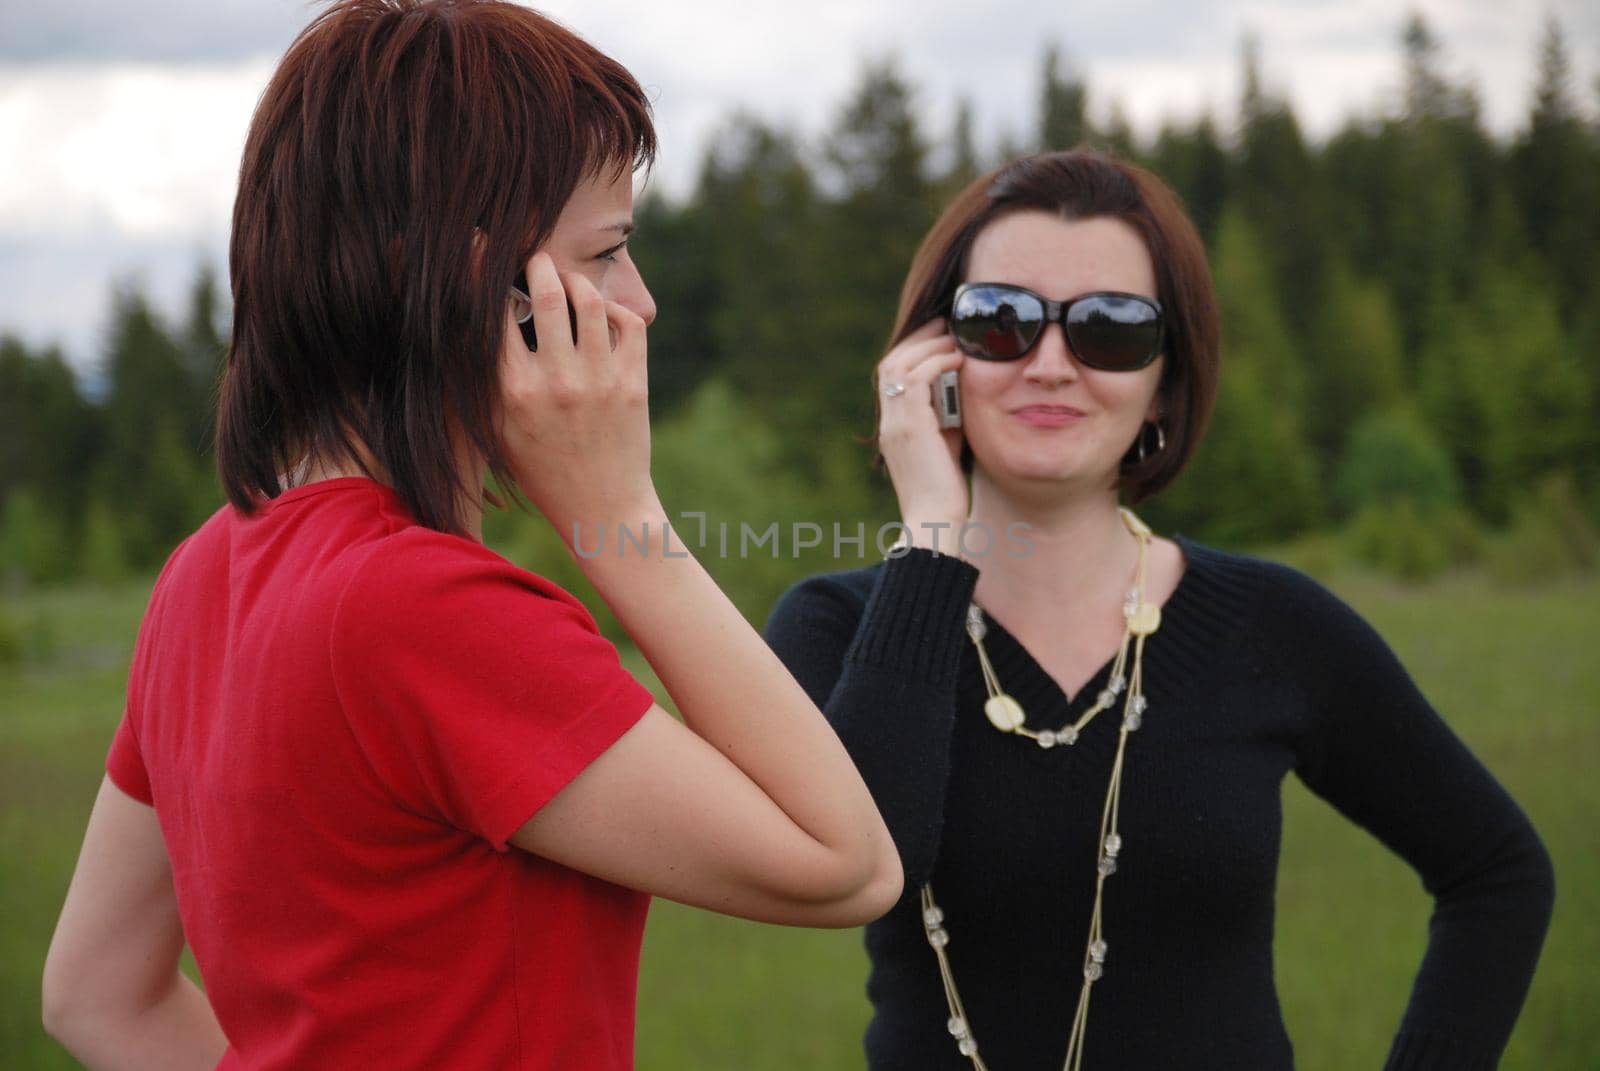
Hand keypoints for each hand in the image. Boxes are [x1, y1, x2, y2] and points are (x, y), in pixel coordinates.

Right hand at [496, 252, 659, 535]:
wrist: (601, 507)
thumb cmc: (540, 469)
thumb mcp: (497, 428)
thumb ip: (483, 377)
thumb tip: (467, 320)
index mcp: (513, 391)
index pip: (494, 314)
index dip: (485, 277)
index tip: (483, 255)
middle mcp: (556, 381)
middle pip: (547, 294)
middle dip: (539, 265)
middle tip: (535, 259)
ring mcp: (599, 381)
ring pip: (590, 301)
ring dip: (577, 281)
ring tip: (568, 280)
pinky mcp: (633, 384)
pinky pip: (628, 325)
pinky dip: (614, 309)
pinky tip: (601, 313)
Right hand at [875, 319, 967, 549]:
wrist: (936, 523)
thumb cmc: (946, 491)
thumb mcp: (946, 443)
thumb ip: (947, 414)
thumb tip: (963, 386)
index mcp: (893, 425)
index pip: (893, 373)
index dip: (915, 349)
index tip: (941, 336)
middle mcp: (889, 421)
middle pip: (892, 360)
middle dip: (920, 337)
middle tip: (947, 324)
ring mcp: (895, 422)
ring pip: (900, 362)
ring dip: (930, 345)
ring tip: (955, 339)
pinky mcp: (910, 426)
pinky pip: (917, 377)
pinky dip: (937, 362)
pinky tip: (958, 360)